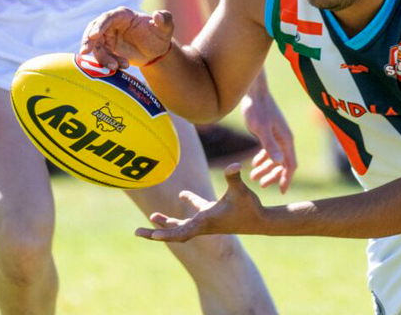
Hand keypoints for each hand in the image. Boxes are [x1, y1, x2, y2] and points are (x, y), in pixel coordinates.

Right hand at [80, 7, 174, 71]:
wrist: (155, 52)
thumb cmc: (159, 35)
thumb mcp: (165, 28)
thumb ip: (164, 20)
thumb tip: (157, 14)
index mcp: (123, 15)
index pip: (107, 17)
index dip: (99, 25)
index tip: (94, 35)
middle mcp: (112, 24)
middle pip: (94, 29)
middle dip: (88, 40)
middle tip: (85, 51)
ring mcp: (108, 37)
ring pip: (97, 46)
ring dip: (102, 57)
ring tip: (116, 67)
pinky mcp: (107, 49)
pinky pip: (101, 56)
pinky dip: (106, 63)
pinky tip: (118, 68)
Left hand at [135, 164, 265, 241]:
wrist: (263, 221)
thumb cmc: (250, 208)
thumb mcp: (241, 191)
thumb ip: (234, 178)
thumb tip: (234, 166)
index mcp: (205, 221)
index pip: (181, 232)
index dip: (166, 233)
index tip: (151, 235)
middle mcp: (202, 224)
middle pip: (174, 233)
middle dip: (156, 233)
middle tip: (137, 233)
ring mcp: (207, 221)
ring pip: (182, 225)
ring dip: (167, 222)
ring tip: (152, 217)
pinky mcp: (213, 215)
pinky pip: (195, 213)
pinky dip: (188, 204)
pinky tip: (181, 194)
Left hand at [241, 87, 296, 193]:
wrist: (254, 92)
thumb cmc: (257, 109)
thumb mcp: (261, 128)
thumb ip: (270, 145)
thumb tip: (280, 162)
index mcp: (286, 139)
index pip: (291, 164)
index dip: (287, 179)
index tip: (282, 191)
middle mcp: (284, 139)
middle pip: (283, 163)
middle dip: (274, 176)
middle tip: (261, 185)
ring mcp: (278, 135)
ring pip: (275, 158)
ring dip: (266, 168)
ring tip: (253, 177)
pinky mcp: (270, 132)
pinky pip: (270, 150)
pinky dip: (263, 158)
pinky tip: (254, 163)